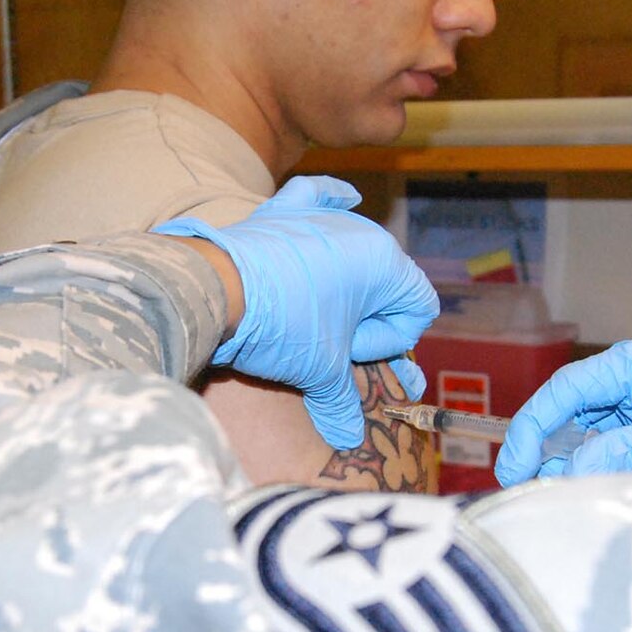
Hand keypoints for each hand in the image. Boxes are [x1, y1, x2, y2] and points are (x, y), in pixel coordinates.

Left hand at [156, 177, 436, 449]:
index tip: (350, 352)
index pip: (417, 308)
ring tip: (314, 312)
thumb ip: (343, 400)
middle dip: (367, 318)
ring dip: (348, 282)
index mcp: (385, 263)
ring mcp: (322, 216)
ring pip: (355, 250)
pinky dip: (332, 199)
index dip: (389, 340)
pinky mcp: (285, 211)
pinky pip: (321, 196)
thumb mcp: (319, 369)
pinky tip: (346, 199)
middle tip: (331, 340)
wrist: (214, 292)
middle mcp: (362, 230)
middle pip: (387, 283)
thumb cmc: (280, 326)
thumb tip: (349, 435)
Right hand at [495, 324, 631, 484]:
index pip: (578, 383)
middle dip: (550, 447)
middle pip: (580, 408)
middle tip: (529, 491)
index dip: (537, 422)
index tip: (515, 464)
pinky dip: (606, 471)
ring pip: (597, 432)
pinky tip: (594, 495)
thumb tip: (568, 468)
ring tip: (560, 501)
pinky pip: (624, 448)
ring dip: (576, 463)